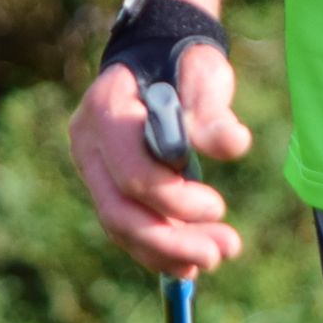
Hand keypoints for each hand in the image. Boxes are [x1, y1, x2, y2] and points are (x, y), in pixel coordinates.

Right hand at [66, 39, 253, 279]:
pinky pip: (126, 228)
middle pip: (119, 211)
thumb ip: (213, 113)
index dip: (175, 199)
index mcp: (105, 111)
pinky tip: (189, 262)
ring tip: (216, 257)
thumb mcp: (204, 77)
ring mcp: (94, 169)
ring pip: (121, 227)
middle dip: (170, 241)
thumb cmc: (184, 65)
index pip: (133, 174)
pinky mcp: (107, 187)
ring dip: (168, 251)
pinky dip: (157, 249)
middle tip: (220, 253)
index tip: (218, 207)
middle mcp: (89, 145)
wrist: (162, 59)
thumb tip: (234, 143)